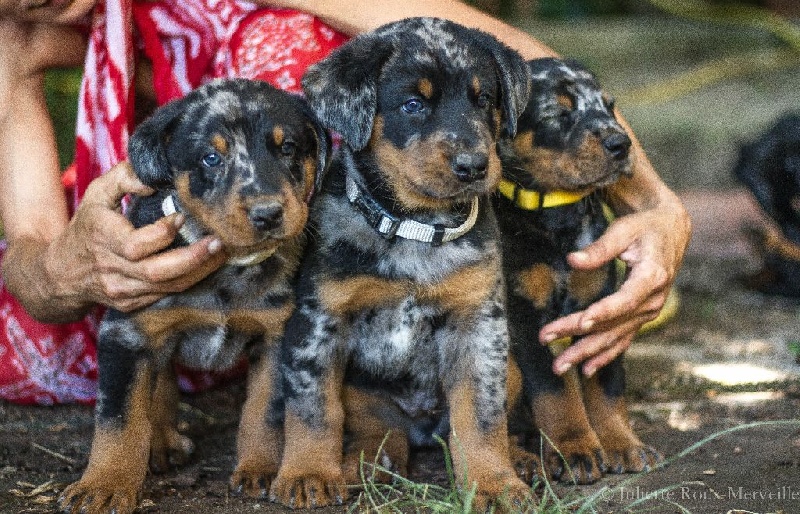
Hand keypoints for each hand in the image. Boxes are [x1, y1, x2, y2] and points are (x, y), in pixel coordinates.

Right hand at [37, 162, 224, 317]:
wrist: (61, 274)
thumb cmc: (87, 227)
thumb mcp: (97, 194)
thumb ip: (124, 178)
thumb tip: (155, 177)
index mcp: (102, 238)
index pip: (138, 244)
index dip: (165, 232)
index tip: (183, 216)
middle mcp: (112, 268)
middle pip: (157, 271)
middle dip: (193, 258)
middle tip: (217, 243)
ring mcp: (122, 290)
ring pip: (167, 287)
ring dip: (199, 271)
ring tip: (220, 253)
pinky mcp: (131, 304)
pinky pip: (166, 295)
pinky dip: (189, 280)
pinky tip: (206, 266)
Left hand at [538, 200, 690, 376]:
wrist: (671, 232)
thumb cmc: (645, 228)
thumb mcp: (624, 230)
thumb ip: (600, 248)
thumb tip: (572, 260)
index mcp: (652, 277)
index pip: (625, 300)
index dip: (604, 312)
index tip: (581, 321)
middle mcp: (653, 301)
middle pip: (612, 324)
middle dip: (578, 335)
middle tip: (547, 340)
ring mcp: (649, 312)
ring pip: (614, 337)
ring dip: (585, 353)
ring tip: (559, 366)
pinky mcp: (642, 317)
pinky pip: (623, 340)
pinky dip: (605, 356)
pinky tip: (587, 369)